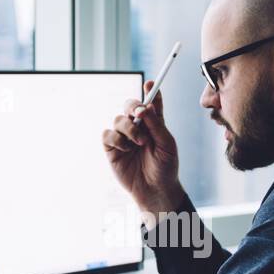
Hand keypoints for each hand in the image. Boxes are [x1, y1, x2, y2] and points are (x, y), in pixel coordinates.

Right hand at [103, 80, 183, 214]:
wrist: (155, 190)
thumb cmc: (166, 167)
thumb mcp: (166, 144)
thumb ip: (156, 124)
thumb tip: (146, 106)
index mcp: (154, 124)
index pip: (151, 102)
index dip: (151, 90)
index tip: (151, 83)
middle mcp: (138, 128)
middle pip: (130, 105)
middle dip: (133, 106)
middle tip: (140, 113)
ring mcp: (124, 137)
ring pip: (118, 119)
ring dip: (129, 128)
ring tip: (139, 143)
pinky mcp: (112, 149)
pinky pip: (107, 134)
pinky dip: (117, 139)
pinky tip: (126, 149)